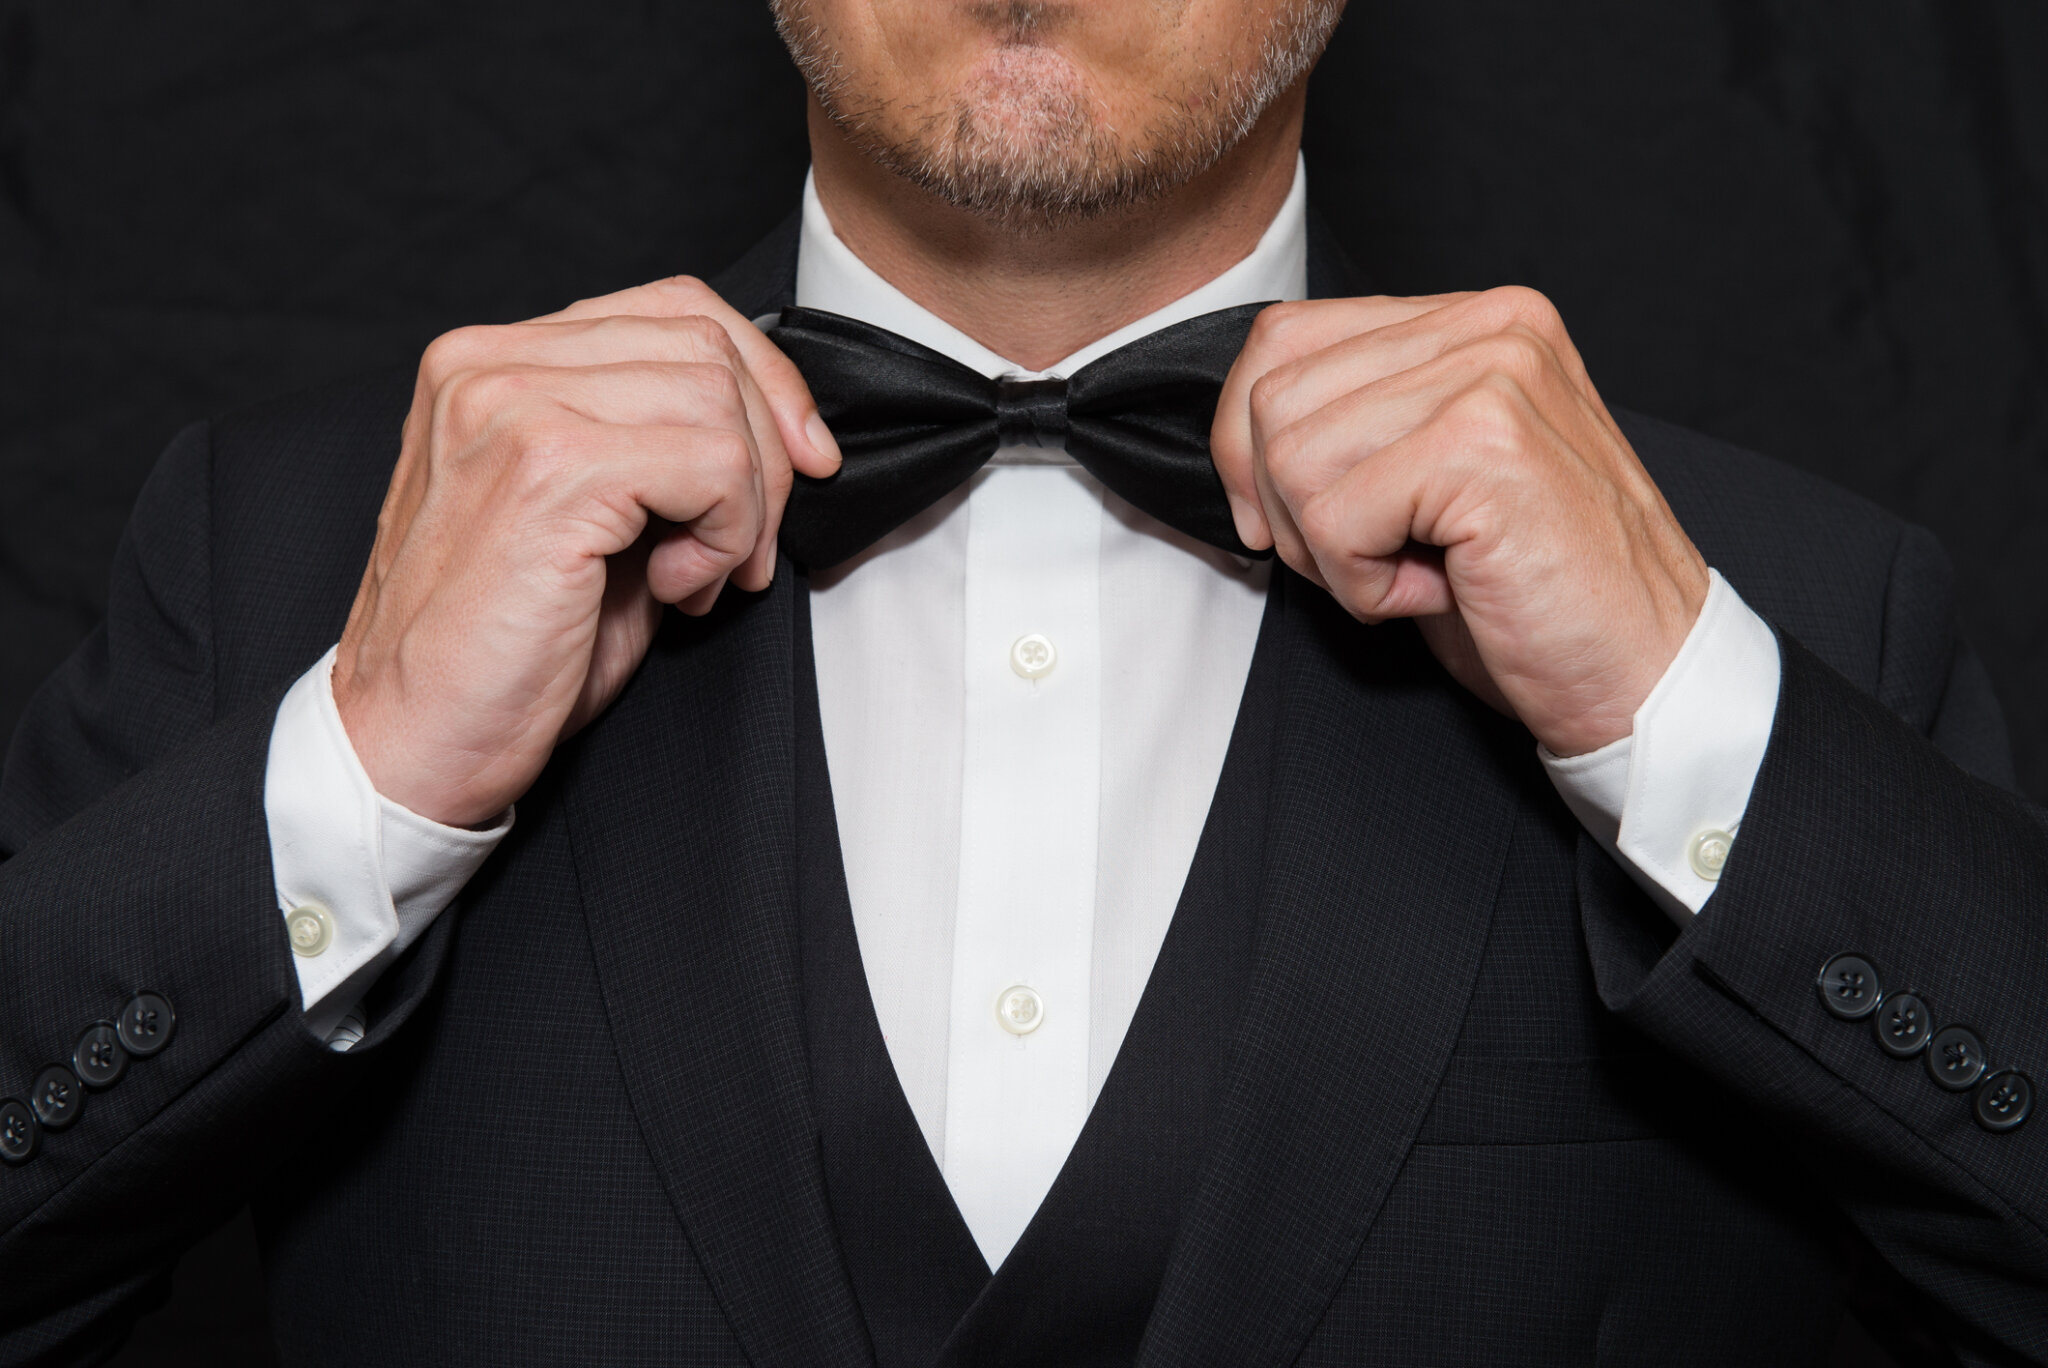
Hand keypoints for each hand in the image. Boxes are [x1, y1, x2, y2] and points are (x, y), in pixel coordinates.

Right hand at [332, 276, 839, 826]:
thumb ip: (656, 448)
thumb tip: (779, 431)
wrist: (411, 742)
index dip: (763, 378)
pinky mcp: (550, 470)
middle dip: (767, 453)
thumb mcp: (593, 521)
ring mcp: (513, 408)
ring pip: (717, 399)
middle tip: (746, 553)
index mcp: (493, 364)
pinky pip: (713, 464)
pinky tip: (677, 588)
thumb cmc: (500, 652)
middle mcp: (490, 365)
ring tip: (697, 577)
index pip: (674, 307)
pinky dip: (727, 533)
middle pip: (707, 343)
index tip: (805, 459)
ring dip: (746, 504)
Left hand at [1212, 286, 1708, 757]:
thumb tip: (1239, 429)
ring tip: (1416, 573)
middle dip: (1284, 505)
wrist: (1646, 675)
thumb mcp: (1430, 480)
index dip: (1246, 443)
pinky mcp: (1484, 445)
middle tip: (1369, 561)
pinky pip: (1335, 517)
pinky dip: (1362, 585)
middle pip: (1274, 395)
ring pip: (1293, 455)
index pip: (1286, 337)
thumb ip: (1358, 421)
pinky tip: (1439, 591)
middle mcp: (1490, 327)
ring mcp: (1492, 376)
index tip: (1277, 522)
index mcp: (1476, 321)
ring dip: (1328, 550)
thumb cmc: (1535, 594)